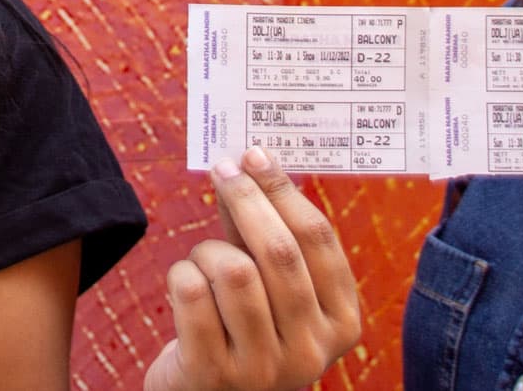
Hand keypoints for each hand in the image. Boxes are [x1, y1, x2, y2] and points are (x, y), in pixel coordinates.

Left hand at [145, 147, 360, 390]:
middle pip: (279, 251)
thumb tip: (249, 163)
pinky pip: (191, 293)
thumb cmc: (241, 326)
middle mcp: (311, 352)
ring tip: (203, 259)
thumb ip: (261, 231)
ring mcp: (264, 369)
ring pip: (234, 271)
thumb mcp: (267, 283)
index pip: (318, 240)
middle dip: (246, 199)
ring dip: (208, 250)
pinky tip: (185, 286)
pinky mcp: (213, 374)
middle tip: (223, 168)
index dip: (283, 189)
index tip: (255, 154)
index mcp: (341, 324)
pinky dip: (181, 274)